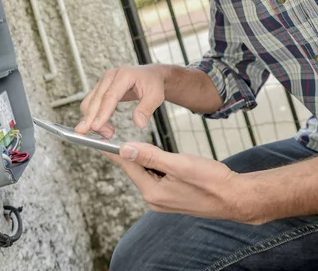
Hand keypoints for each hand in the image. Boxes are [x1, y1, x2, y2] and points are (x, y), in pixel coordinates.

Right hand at [75, 65, 167, 135]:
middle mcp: (110, 77)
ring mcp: (104, 82)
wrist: (151, 75)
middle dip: (92, 119)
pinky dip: (93, 116)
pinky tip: (103, 127)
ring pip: (89, 102)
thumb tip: (139, 123)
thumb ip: (146, 109)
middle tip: (100, 136)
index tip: (96, 127)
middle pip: (95, 99)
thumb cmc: (153, 84)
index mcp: (123, 75)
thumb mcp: (155, 96)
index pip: (109, 96)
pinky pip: (92, 104)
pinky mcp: (101, 89)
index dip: (102, 112)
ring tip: (108, 133)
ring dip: (92, 119)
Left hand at [103, 142, 245, 221]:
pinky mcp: (172, 195)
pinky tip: (159, 155)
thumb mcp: (179, 163)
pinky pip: (156, 176)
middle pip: (135, 168)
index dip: (113, 150)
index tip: (98, 139)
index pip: (127, 165)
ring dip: (144, 157)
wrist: (235, 197)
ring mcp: (163, 199)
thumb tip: (125, 148)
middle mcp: (154, 199)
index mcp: (153, 192)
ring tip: (137, 142)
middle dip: (129, 152)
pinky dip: (155, 163)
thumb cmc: (211, 180)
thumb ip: (151, 156)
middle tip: (115, 134)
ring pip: (146, 171)